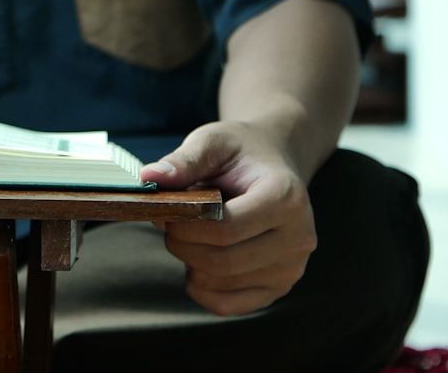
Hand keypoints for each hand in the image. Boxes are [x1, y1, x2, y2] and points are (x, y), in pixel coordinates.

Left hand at [139, 120, 317, 315]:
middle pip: (223, 260)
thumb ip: (183, 161)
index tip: (165, 209)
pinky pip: (228, 305)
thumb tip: (149, 178)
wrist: (272, 163)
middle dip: (182, 244)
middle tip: (167, 223)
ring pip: (222, 283)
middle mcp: (298, 238)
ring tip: (190, 233)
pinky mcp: (278, 288)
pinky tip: (197, 259)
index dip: (185, 224)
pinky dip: (200, 287)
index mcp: (286, 198)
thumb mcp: (213, 142)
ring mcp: (291, 268)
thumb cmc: (240, 152)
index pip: (226, 227)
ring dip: (190, 262)